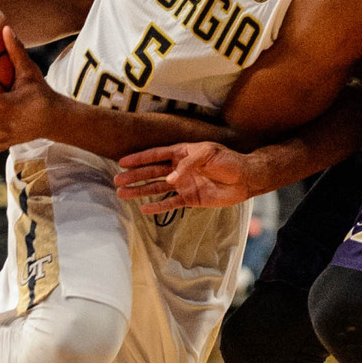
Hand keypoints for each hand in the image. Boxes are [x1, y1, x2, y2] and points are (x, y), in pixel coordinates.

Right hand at [115, 141, 262, 212]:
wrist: (245, 179)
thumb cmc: (228, 161)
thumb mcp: (208, 154)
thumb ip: (187, 164)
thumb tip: (170, 179)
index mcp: (182, 153)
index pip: (156, 155)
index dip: (139, 159)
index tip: (122, 162)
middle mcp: (179, 169)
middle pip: (151, 172)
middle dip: (134, 176)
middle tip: (117, 181)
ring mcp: (183, 184)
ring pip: (156, 188)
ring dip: (140, 191)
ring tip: (122, 194)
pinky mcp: (190, 199)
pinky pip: (170, 203)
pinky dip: (158, 207)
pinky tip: (144, 209)